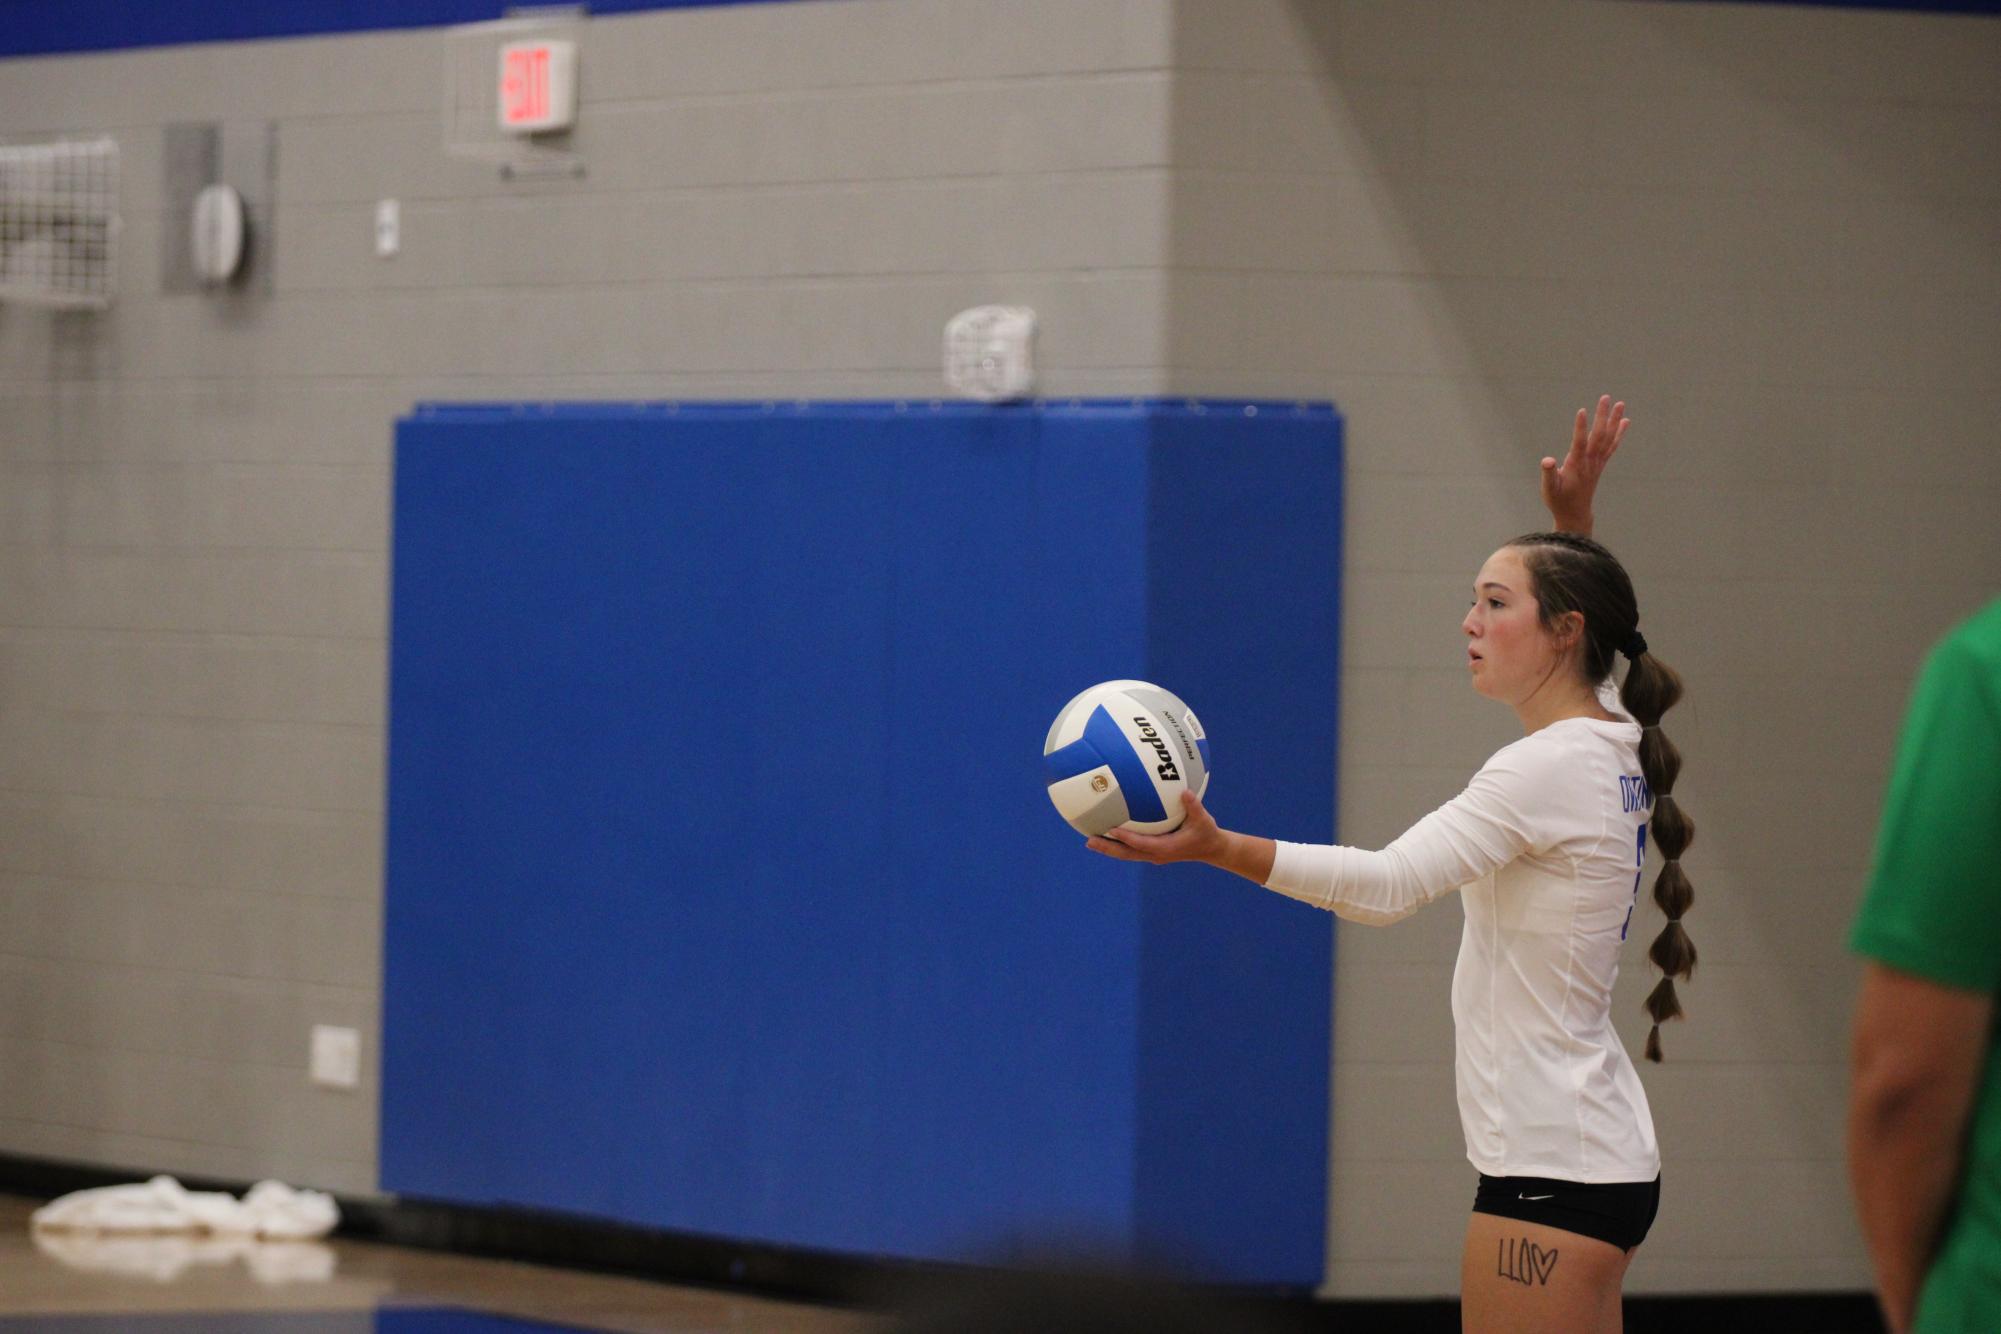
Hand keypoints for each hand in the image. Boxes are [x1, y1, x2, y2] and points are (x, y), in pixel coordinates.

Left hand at [1085, 791, 1225, 865]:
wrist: (1211, 849)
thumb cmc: (1206, 832)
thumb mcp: (1204, 819)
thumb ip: (1194, 806)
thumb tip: (1185, 791)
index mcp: (1166, 848)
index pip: (1141, 843)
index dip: (1126, 838)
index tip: (1112, 830)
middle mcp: (1156, 854)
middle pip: (1126, 853)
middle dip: (1108, 848)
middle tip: (1089, 841)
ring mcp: (1153, 854)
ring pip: (1126, 854)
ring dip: (1108, 848)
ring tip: (1089, 841)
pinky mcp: (1152, 852)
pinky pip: (1131, 849)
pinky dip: (1117, 843)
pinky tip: (1106, 835)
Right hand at [1541, 394, 1628, 535]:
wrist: (1575, 514)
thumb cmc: (1559, 500)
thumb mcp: (1548, 489)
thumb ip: (1548, 474)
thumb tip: (1547, 460)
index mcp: (1576, 465)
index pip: (1580, 443)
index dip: (1580, 427)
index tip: (1583, 411)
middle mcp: (1590, 462)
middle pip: (1598, 435)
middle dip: (1602, 416)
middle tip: (1605, 397)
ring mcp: (1597, 462)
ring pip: (1608, 438)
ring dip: (1614, 420)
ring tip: (1620, 404)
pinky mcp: (1600, 464)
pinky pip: (1612, 446)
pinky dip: (1619, 433)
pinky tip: (1624, 421)